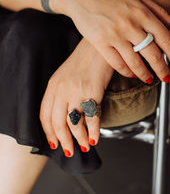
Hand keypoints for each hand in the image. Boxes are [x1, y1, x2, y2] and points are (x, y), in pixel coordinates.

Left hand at [39, 37, 113, 156]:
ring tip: (84, 145)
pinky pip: (92, 118)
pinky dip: (93, 131)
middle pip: (58, 123)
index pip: (45, 115)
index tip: (53, 142)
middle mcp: (62, 90)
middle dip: (64, 141)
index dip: (48, 132)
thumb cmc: (84, 59)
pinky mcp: (92, 91)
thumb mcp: (65, 74)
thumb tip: (64, 115)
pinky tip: (95, 137)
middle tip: (69, 150)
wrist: (98, 46)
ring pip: (74, 124)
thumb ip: (60, 93)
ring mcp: (77, 91)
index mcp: (53, 85)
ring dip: (79, 139)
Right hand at [52, 0, 169, 82]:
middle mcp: (130, 25)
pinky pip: (117, 63)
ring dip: (144, 74)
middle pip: (152, 54)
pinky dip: (126, 71)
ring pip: (135, 62)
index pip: (165, 38)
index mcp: (142, 13)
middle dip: (162, 69)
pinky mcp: (100, 43)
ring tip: (149, 79)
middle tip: (165, 77)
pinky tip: (131, 74)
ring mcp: (115, 35)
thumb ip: (159, 11)